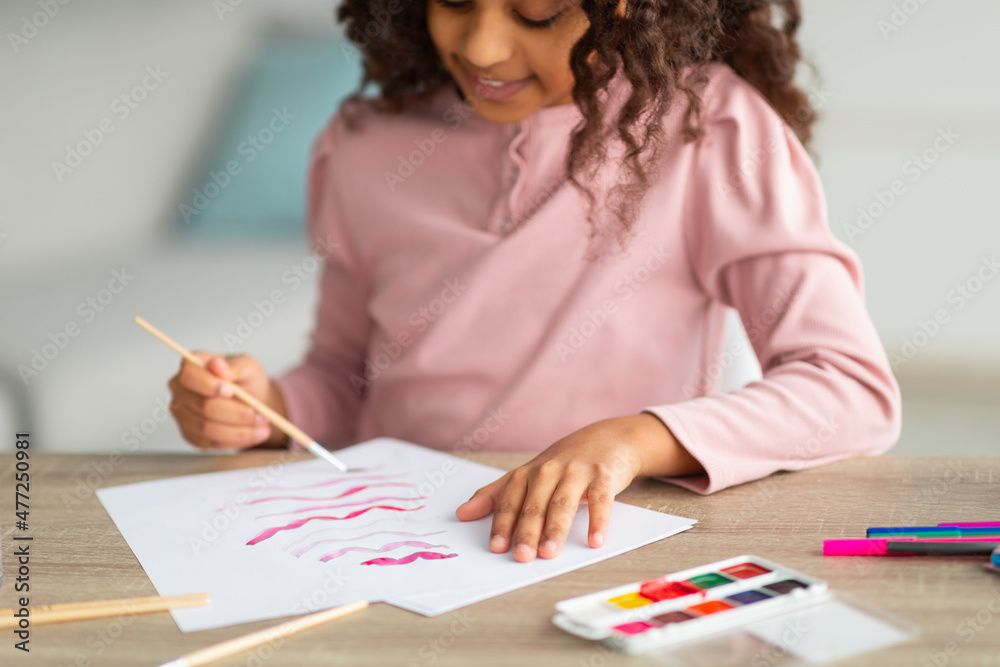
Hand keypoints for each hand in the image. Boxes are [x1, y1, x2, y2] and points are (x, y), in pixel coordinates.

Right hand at [167, 352, 287, 449]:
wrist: (252, 400)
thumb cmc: (245, 379)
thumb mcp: (248, 366)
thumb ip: (234, 365)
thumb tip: (217, 365)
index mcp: (191, 366)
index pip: (189, 376)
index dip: (208, 385)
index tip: (230, 391)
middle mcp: (180, 390)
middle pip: (203, 406)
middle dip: (236, 413)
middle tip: (262, 415)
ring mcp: (182, 414)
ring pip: (208, 428)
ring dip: (240, 430)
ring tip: (262, 425)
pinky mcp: (191, 435)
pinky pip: (211, 442)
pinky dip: (236, 440)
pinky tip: (253, 433)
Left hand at [455, 413, 701, 561]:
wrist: (610, 438)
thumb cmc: (565, 461)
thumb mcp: (529, 473)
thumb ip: (496, 494)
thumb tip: (462, 513)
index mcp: (529, 472)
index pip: (511, 499)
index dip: (502, 523)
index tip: (497, 546)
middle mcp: (550, 470)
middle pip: (536, 504)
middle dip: (527, 531)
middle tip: (522, 556)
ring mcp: (578, 472)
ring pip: (563, 503)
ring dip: (556, 529)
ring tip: (549, 553)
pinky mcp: (604, 476)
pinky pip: (600, 500)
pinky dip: (598, 521)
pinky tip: (595, 540)